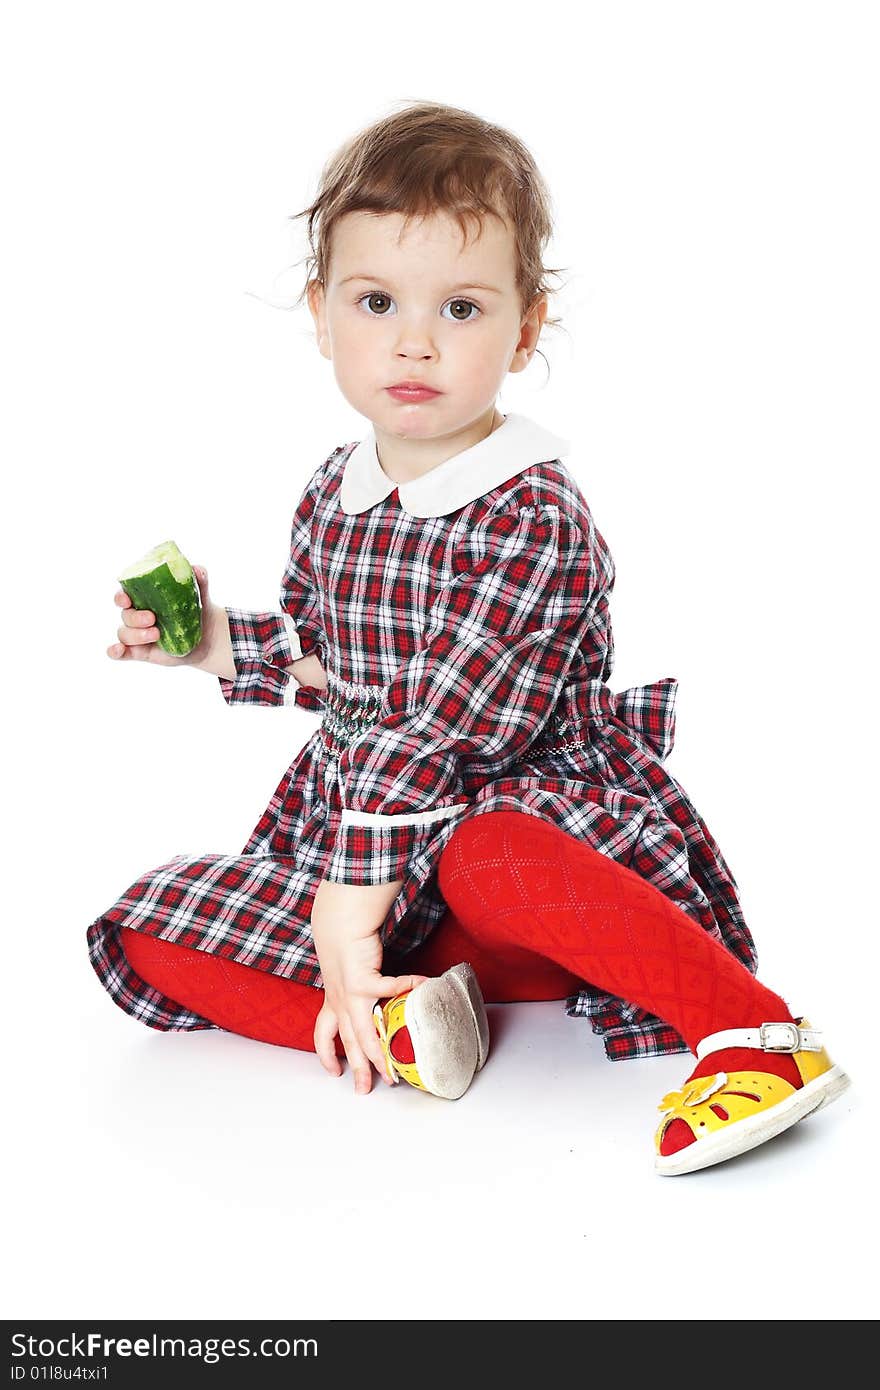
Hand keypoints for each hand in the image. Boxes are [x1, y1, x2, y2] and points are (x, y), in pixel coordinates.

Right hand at [107, 565, 217, 666]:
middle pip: (125, 615)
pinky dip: (115, 651)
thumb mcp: (199, 594)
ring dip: (136, 635)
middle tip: (153, 618)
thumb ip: (198, 580)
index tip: (127, 599)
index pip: (124, 594)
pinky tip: (117, 650)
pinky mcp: (139, 651)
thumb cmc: (195, 610)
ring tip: (156, 634)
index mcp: (143, 597)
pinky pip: (120, 653)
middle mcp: (136, 615)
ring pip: (124, 633)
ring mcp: (136, 634)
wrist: (207, 637)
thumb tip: (197, 569)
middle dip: (135, 617)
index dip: (121, 596)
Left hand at [311, 910, 427, 1094]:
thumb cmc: (346, 946)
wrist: (339, 924)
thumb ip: (359, 989)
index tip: (334, 1072)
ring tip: (394, 1070)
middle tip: (368, 1089)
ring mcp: (350, 995)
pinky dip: (410, 987)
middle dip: (358, 1070)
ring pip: (364, 1035)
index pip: (324, 1035)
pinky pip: (391, 989)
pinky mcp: (363, 981)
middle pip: (348, 1044)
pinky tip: (426, 985)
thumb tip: (378, 996)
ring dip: (378, 1056)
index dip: (327, 1056)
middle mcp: (339, 1003)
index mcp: (333, 1002)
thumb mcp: (345, 974)